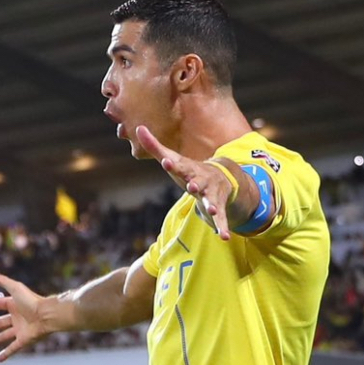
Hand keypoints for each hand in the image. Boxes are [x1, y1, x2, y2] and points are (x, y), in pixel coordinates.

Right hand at [0, 270, 48, 361]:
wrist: (47, 315)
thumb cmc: (32, 301)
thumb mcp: (15, 288)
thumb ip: (3, 281)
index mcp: (14, 304)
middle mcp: (17, 317)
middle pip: (1, 322)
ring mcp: (20, 329)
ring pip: (4, 336)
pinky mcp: (24, 340)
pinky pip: (13, 348)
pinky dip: (6, 354)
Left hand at [134, 125, 235, 240]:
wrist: (222, 176)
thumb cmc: (190, 170)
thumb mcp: (173, 159)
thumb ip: (155, 146)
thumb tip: (138, 127)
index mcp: (189, 170)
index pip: (179, 166)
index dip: (172, 164)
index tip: (166, 162)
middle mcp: (202, 180)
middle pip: (198, 182)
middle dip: (196, 184)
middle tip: (193, 187)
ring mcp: (211, 194)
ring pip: (212, 200)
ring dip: (212, 205)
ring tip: (213, 211)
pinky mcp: (219, 207)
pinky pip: (221, 218)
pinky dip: (222, 227)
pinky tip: (225, 237)